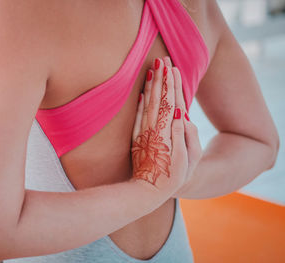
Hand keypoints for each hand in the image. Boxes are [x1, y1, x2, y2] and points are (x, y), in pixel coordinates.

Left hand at [130, 56, 201, 201]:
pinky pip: (137, 116)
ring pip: (148, 103)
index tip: (172, 68)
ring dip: (151, 85)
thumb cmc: (172, 178)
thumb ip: (186, 137)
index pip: (172, 102)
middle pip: (159, 99)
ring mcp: (144, 132)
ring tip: (152, 69)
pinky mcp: (136, 138)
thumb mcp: (187, 161)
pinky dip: (139, 103)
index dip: (172, 85)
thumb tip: (182, 115)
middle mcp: (155, 128)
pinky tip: (141, 92)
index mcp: (169, 132)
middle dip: (161, 78)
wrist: (146, 190)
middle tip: (162, 59)